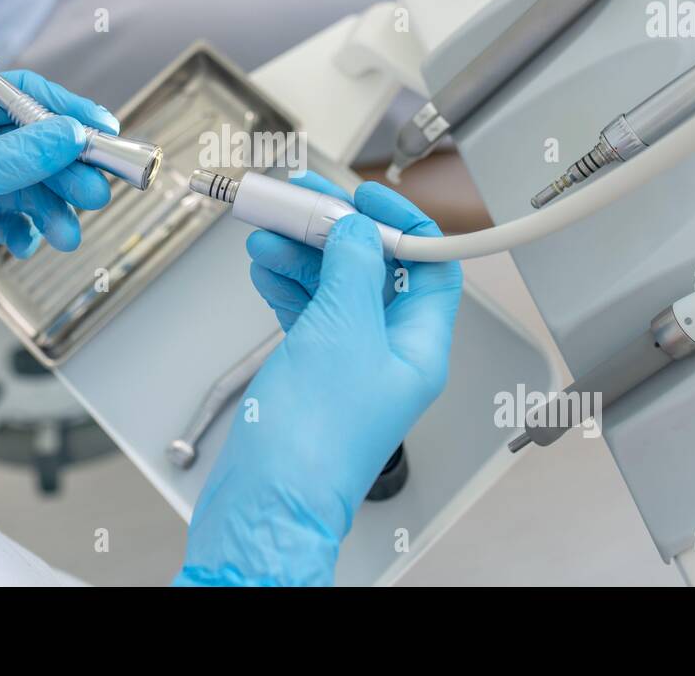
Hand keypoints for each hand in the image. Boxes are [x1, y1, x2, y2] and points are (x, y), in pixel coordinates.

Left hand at [0, 72, 120, 383]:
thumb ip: (12, 160)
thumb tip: (71, 135)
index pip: (18, 98)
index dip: (64, 111)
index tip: (103, 131)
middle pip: (33, 144)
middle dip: (67, 167)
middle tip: (95, 192)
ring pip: (30, 186)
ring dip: (54, 206)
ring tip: (67, 233)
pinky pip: (15, 220)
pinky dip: (29, 231)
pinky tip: (24, 245)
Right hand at [176, 175, 462, 585]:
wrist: (265, 499)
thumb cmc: (315, 440)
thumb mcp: (343, 331)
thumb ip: (353, 268)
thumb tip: (357, 228)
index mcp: (420, 346)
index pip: (429, 265)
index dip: (402, 223)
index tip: (364, 196)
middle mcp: (389, 353)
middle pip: (373, 270)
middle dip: (336, 232)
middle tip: (302, 201)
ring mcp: (348, 362)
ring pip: (332, 288)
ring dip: (302, 255)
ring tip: (269, 232)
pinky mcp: (311, 371)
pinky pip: (305, 312)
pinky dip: (285, 285)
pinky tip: (265, 267)